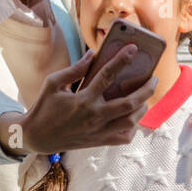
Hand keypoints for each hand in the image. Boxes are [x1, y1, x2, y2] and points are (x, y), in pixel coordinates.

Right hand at [0, 45, 156, 156]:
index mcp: (83, 99)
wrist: (37, 137)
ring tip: (146, 98)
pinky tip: (132, 118)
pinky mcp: (98, 141)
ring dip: (143, 108)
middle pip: (130, 103)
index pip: (107, 75)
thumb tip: (93, 54)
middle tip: (154, 79)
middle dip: (147, 89)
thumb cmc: (44, 107)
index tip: (133, 49)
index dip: (122, 60)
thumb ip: (75, 69)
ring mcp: (98, 131)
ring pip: (131, 121)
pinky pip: (123, 137)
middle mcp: (94, 116)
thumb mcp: (53, 83)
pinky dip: (132, 128)